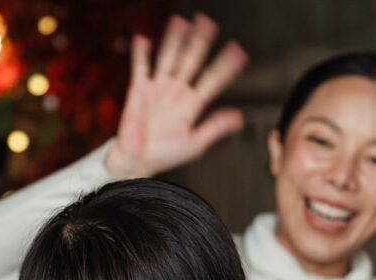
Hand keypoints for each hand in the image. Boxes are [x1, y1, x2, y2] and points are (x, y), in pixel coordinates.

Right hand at [104, 13, 248, 178]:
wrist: (136, 162)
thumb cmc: (163, 156)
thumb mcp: (195, 143)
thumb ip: (215, 127)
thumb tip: (238, 118)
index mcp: (191, 105)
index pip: (212, 80)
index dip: (225, 66)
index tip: (239, 53)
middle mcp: (176, 93)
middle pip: (191, 61)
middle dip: (200, 43)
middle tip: (209, 24)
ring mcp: (158, 89)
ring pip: (169, 58)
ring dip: (175, 40)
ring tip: (182, 22)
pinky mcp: (139, 90)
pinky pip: (141, 68)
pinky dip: (141, 54)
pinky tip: (144, 39)